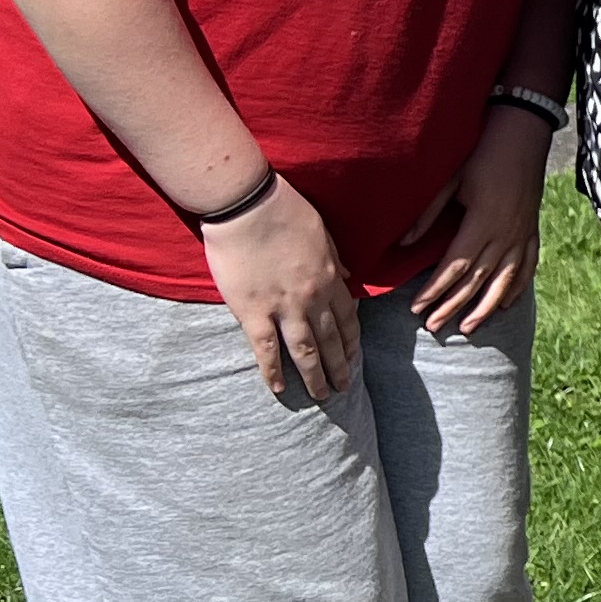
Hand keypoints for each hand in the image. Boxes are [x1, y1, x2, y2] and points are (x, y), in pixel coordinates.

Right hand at [203, 181, 362, 403]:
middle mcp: (312, 296)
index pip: (347, 318)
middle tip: (344, 387)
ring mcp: (283, 306)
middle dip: (340, 366)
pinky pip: (266, 349)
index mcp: (330, 276)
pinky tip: (280, 388)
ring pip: (305, 350)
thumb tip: (348, 275)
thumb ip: (335, 258)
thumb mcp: (322, 231)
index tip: (354, 359)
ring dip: (316, 376)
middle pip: (331, 339)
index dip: (352, 342)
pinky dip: (274, 371)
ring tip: (323, 396)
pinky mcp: (251, 312)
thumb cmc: (283, 210)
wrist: (246, 205)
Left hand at [401, 103, 551, 336]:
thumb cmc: (482, 154)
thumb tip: (402, 244)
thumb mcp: (450, 181)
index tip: (416, 307)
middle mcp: (505, 234)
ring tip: (467, 328)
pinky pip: (527, 267)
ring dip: (485, 307)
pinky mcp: (532, 232)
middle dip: (453, 306)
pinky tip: (506, 305)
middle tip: (433, 327)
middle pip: (477, 280)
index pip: (455, 266)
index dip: (434, 290)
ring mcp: (522, 235)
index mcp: (483, 221)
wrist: (522, 135)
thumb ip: (427, 215)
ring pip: (504, 281)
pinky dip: (516, 288)